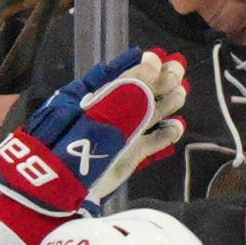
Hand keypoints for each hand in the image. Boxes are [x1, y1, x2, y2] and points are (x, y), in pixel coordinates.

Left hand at [0, 50, 186, 218]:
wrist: (65, 184)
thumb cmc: (73, 139)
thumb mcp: (96, 107)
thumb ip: (124, 87)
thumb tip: (150, 64)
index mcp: (96, 96)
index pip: (121, 74)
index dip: (139, 66)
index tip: (156, 60)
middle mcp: (113, 112)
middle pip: (141, 92)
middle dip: (160, 80)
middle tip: (177, 70)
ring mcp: (124, 134)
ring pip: (151, 114)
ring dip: (167, 103)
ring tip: (181, 93)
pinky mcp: (132, 155)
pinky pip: (153, 142)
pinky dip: (166, 134)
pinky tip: (177, 126)